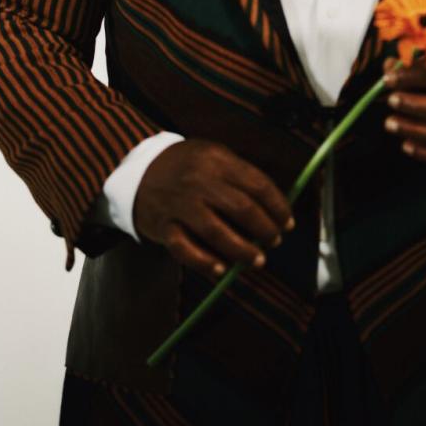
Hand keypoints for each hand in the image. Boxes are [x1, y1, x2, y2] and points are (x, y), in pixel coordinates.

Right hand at [133, 138, 294, 280]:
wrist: (138, 171)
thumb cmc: (186, 165)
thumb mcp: (212, 156)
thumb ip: (239, 175)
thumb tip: (274, 204)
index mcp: (216, 160)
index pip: (257, 184)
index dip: (278, 206)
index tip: (288, 222)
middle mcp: (199, 180)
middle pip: (241, 209)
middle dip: (265, 229)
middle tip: (275, 241)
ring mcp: (180, 204)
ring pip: (217, 232)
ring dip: (242, 250)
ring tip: (258, 260)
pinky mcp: (164, 226)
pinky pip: (186, 249)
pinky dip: (206, 263)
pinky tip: (222, 270)